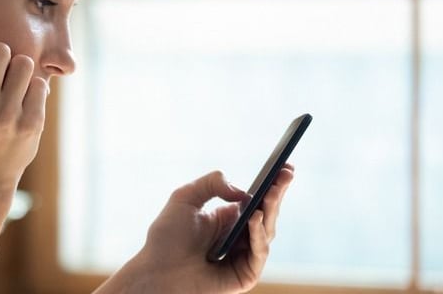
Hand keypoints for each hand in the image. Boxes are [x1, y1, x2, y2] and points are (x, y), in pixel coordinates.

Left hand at [118, 166, 294, 293]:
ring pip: (267, 232)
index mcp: (228, 219)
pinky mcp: (245, 274)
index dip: (272, 184)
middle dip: (277, 193)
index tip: (284, 167)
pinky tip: (254, 217)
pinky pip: (259, 253)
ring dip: (271, 210)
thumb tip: (241, 192)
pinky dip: (259, 235)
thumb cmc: (167, 238)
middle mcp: (239, 237)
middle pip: (267, 213)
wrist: (156, 271)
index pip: (256, 200)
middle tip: (286, 175)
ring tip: (270, 193)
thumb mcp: (185, 198)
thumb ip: (211, 183)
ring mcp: (244, 256)